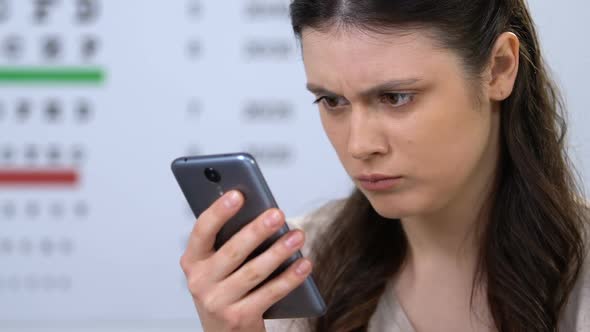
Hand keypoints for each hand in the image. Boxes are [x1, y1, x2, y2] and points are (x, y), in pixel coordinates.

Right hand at [180, 190, 311, 331]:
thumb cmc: (224, 288)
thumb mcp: (217, 265)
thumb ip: (229, 240)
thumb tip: (261, 211)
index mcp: (192, 261)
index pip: (202, 231)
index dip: (219, 211)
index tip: (238, 194)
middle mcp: (200, 282)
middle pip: (233, 251)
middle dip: (257, 230)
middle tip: (277, 213)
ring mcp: (218, 302)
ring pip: (254, 272)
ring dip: (279, 251)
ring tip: (297, 235)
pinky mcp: (239, 318)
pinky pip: (270, 294)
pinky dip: (289, 278)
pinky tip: (303, 263)